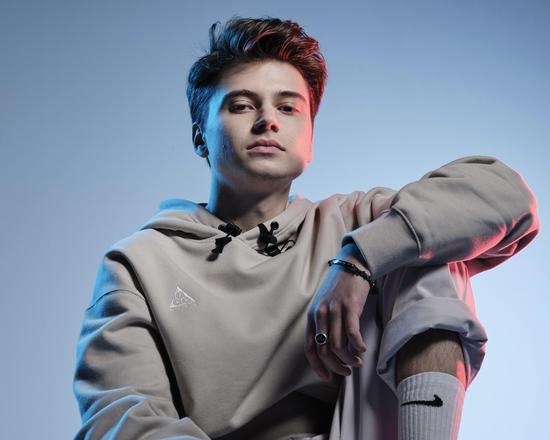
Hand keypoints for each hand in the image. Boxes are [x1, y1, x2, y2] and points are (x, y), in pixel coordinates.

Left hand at [304, 243, 371, 380]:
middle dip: (335, 367)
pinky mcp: (350, 306)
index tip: (327, 377)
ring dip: (348, 359)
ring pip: (337, 345)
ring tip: (357, 363)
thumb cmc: (340, 288)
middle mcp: (321, 314)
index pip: (310, 348)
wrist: (351, 265)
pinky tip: (363, 349)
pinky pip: (352, 332)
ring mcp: (334, 310)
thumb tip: (331, 350)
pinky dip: (357, 345)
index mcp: (313, 316)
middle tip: (346, 372)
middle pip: (323, 351)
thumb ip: (325, 325)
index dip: (317, 366)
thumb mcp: (325, 306)